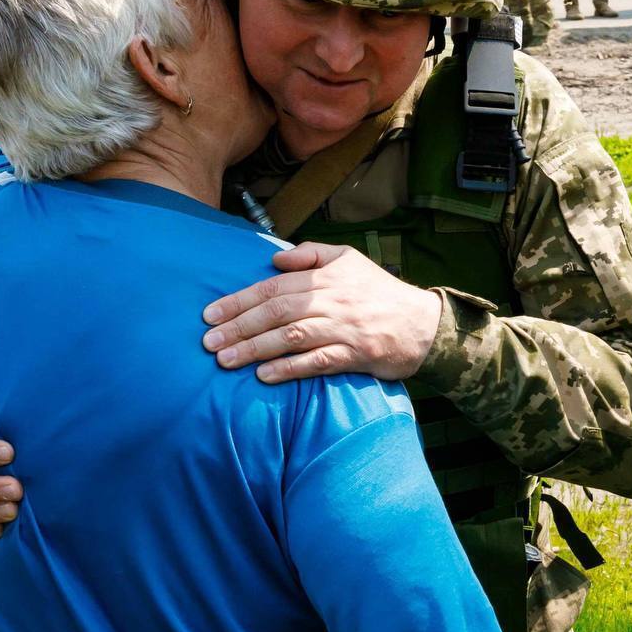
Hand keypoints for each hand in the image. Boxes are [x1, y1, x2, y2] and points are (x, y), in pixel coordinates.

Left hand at [202, 242, 442, 382]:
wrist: (423, 324)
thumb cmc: (378, 292)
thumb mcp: (348, 259)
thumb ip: (310, 255)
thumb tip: (274, 260)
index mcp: (325, 277)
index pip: (273, 287)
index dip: (239, 301)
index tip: (210, 315)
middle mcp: (331, 301)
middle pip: (277, 312)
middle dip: (238, 327)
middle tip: (208, 342)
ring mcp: (342, 329)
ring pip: (291, 337)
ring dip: (255, 349)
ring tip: (226, 361)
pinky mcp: (354, 356)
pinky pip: (317, 362)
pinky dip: (289, 368)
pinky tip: (264, 375)